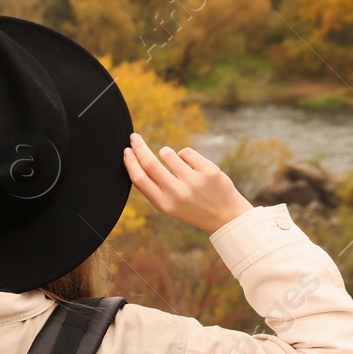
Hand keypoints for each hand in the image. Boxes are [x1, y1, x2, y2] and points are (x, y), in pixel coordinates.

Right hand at [122, 133, 251, 233]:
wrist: (225, 215)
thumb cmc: (192, 207)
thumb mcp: (170, 205)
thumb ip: (155, 188)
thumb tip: (136, 159)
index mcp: (164, 204)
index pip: (140, 179)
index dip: (131, 163)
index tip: (126, 150)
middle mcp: (178, 193)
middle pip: (150, 164)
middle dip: (139, 147)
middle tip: (134, 137)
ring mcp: (194, 181)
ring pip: (168, 154)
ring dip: (166, 153)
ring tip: (174, 162)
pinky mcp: (208, 171)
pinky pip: (186, 152)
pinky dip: (184, 155)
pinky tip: (192, 167)